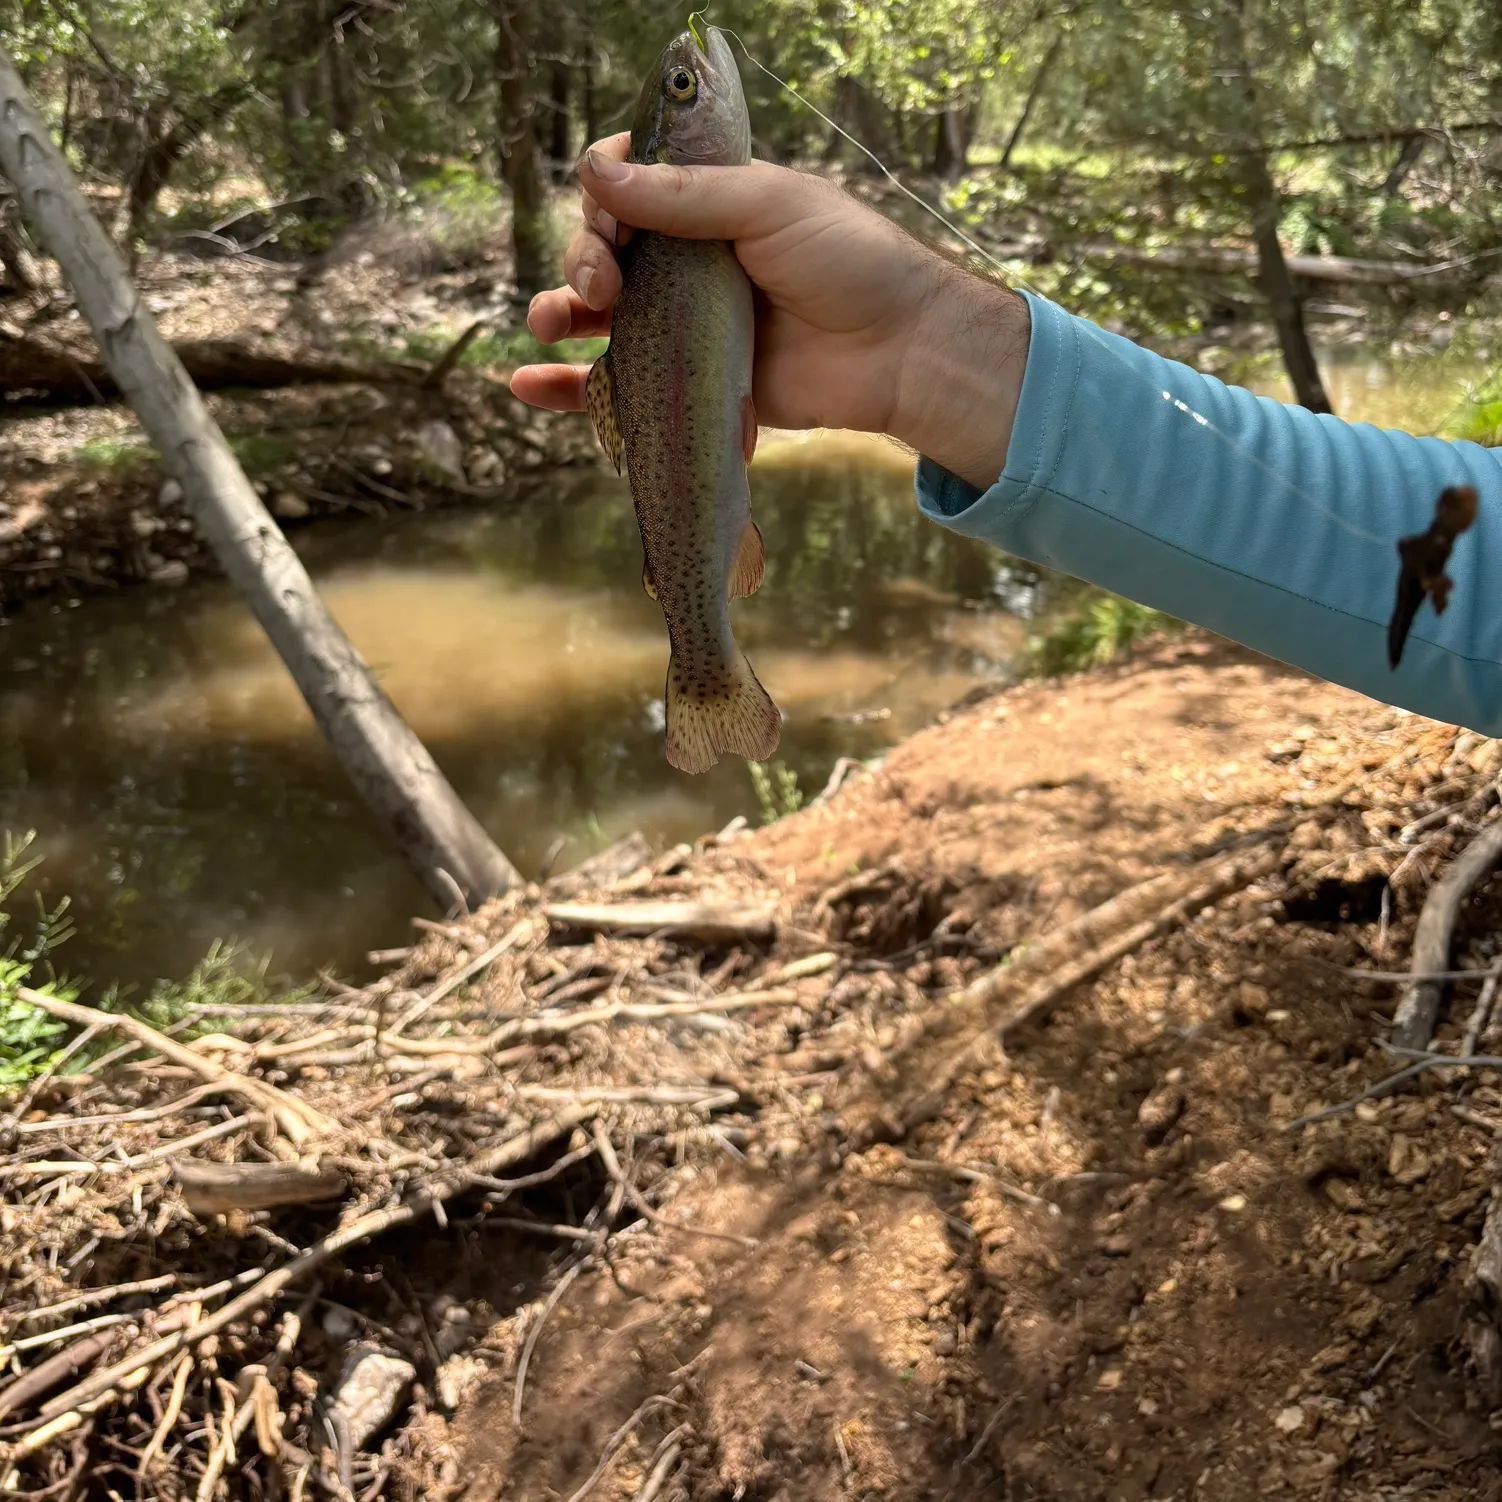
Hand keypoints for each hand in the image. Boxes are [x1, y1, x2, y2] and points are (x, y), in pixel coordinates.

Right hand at [509, 135, 1029, 491]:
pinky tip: (528, 385)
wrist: (899, 352)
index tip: (611, 216)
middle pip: (602, 250)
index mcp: (709, 203)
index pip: (629, 183)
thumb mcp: (770, 206)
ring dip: (560, 313)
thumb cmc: (850, 263)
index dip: (604, 194)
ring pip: (598, 315)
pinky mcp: (688, 383)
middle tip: (601, 284)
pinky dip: (569, 389)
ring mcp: (685, 324)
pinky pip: (617, 384)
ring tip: (552, 326)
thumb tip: (597, 172)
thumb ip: (685, 196)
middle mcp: (689, 261)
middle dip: (583, 260)